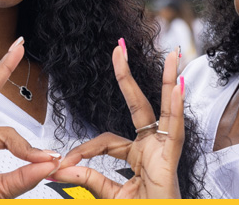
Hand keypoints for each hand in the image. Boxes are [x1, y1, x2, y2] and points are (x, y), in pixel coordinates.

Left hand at [50, 41, 184, 198]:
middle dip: (128, 76)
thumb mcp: (108, 196)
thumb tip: (61, 167)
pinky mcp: (173, 159)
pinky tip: (176, 86)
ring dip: (168, 80)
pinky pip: (175, 129)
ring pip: (166, 109)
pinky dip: (176, 107)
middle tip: (118, 48)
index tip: (65, 163)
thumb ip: (88, 179)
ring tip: (172, 54)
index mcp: (137, 156)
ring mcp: (165, 151)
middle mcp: (152, 147)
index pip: (106, 141)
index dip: (84, 149)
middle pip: (140, 105)